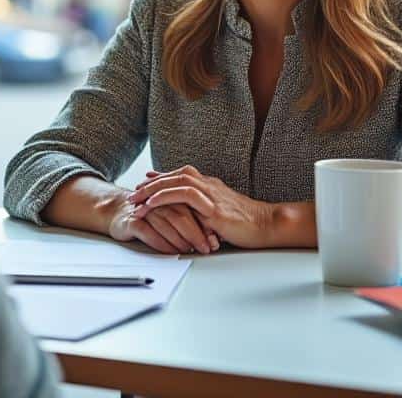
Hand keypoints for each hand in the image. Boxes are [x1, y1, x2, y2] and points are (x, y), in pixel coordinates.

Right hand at [108, 197, 219, 254]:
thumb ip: (191, 221)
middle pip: (181, 216)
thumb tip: (214, 238)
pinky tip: (170, 252)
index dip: (205, 225)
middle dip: (196, 234)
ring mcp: (146, 211)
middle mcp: (160, 202)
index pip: (192, 209)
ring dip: (180, 240)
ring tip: (190, 251)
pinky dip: (162, 243)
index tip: (216, 240)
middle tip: (206, 248)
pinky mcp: (133, 221)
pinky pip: (149, 232)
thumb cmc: (149, 214)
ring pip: (166, 224)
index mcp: (172, 197)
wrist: (118, 211)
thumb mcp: (172, 214)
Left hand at [128, 165, 311, 248]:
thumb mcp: (220, 215)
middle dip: (151, 183)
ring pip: (177, 182)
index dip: (161, 178)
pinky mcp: (213, 206)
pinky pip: (185, 195)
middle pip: (175, 176)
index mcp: (210, 186)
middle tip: (133, 192)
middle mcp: (209, 186)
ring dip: (153, 189)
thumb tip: (187, 216)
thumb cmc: (247, 225)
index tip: (144, 181)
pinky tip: (152, 203)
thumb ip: (204, 212)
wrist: (268, 225)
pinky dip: (166, 196)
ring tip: (136, 198)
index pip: (181, 176)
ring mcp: (211, 194)